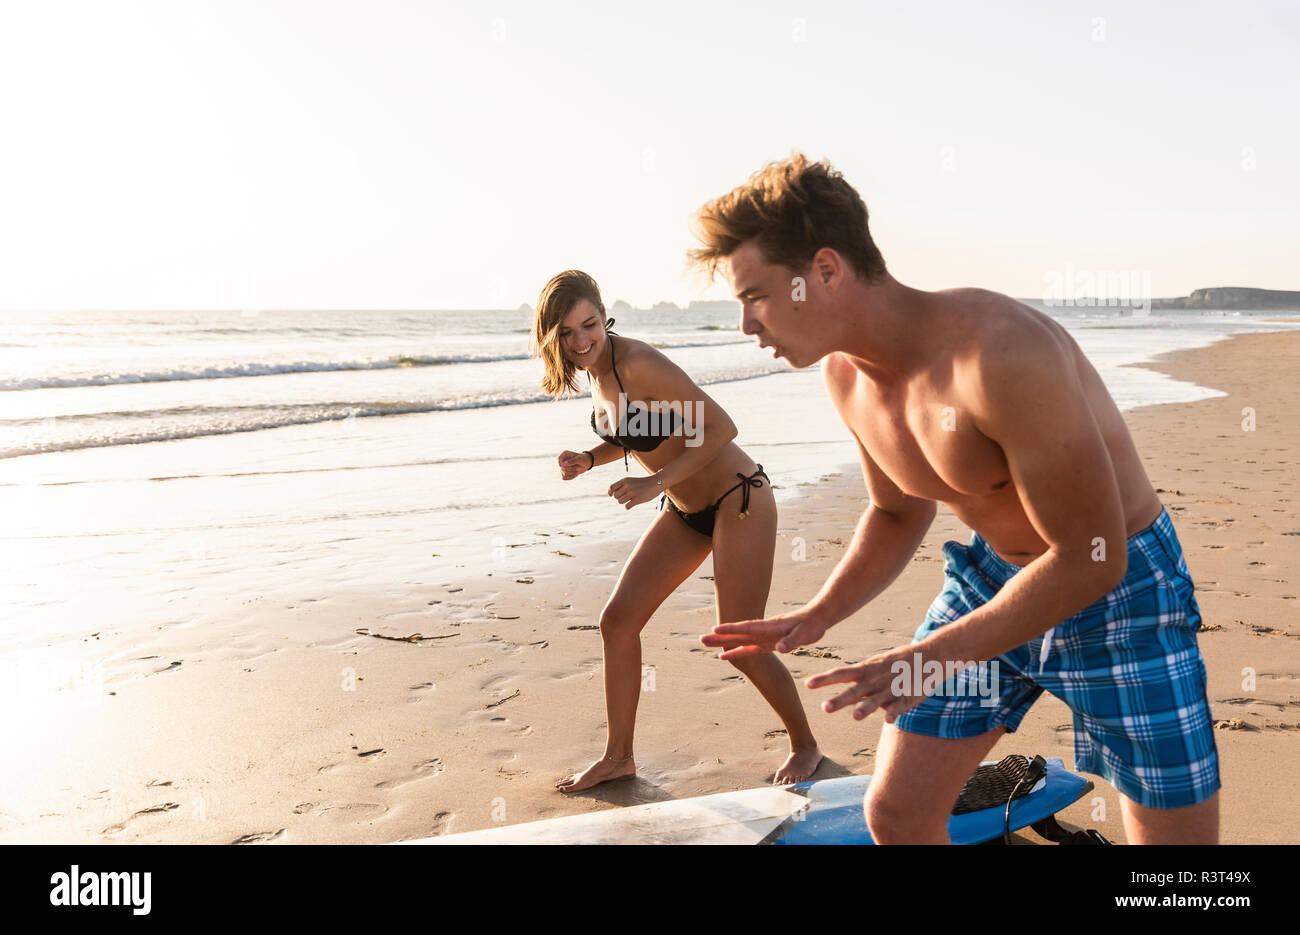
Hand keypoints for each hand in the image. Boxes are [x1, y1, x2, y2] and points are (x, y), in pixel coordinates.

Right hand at [558, 450, 590, 479]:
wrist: (586, 464)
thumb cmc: (583, 459)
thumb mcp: (579, 459)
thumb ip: (572, 461)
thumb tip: (563, 464)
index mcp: (564, 454)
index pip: (559, 459)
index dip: (564, 464)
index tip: (572, 465)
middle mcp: (562, 460)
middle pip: (562, 468)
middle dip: (571, 469)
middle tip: (577, 468)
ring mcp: (562, 467)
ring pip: (563, 474)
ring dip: (572, 473)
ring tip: (577, 470)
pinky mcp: (564, 473)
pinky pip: (564, 478)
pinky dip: (570, 477)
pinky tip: (575, 474)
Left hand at [607, 474, 661, 508]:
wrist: (656, 483)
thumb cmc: (642, 483)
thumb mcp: (631, 480)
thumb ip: (622, 485)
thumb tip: (613, 494)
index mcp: (625, 480)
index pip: (611, 487)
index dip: (610, 492)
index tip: (611, 495)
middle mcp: (627, 486)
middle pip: (615, 496)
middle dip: (619, 497)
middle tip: (626, 497)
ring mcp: (632, 493)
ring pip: (620, 502)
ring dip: (624, 502)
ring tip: (630, 499)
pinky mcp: (637, 499)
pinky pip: (627, 507)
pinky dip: (628, 506)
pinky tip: (632, 504)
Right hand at [700, 607, 829, 659]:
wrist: (817, 617)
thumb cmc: (811, 625)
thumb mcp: (804, 634)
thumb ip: (791, 641)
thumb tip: (780, 648)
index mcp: (770, 627)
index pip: (748, 628)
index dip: (732, 630)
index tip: (715, 629)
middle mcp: (763, 631)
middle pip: (738, 634)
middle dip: (720, 637)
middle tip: (701, 639)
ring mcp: (764, 636)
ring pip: (740, 641)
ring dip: (723, 643)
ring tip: (706, 645)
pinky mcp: (768, 642)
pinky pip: (749, 648)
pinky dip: (737, 651)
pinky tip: (725, 656)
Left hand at [805, 645, 927, 723]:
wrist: (930, 655)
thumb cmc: (897, 663)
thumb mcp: (876, 667)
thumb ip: (860, 682)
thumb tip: (844, 698)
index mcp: (866, 670)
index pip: (841, 674)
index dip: (824, 679)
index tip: (808, 684)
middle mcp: (875, 679)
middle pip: (855, 691)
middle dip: (840, 700)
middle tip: (825, 708)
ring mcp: (892, 688)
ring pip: (877, 700)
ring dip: (866, 708)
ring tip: (856, 716)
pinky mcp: (908, 696)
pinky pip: (900, 706)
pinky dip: (894, 712)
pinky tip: (888, 720)